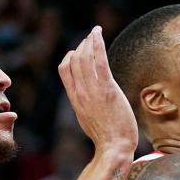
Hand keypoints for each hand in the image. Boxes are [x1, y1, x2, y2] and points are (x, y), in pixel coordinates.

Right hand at [58, 26, 137, 160]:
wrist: (114, 147)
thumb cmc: (106, 137)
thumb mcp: (89, 119)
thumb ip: (86, 105)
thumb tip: (89, 99)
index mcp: (75, 99)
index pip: (64, 70)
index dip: (71, 56)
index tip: (81, 51)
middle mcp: (81, 93)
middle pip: (74, 60)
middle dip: (82, 45)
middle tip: (92, 38)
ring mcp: (93, 91)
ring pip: (85, 58)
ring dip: (89, 41)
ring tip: (96, 32)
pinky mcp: (107, 90)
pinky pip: (99, 62)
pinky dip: (97, 45)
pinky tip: (98, 34)